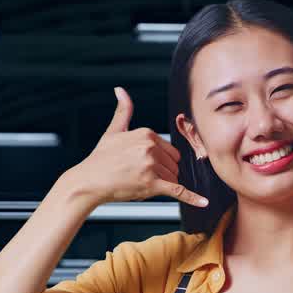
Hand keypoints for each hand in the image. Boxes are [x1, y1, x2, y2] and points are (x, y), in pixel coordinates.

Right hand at [62, 86, 207, 208]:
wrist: (89, 181)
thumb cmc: (101, 159)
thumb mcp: (113, 131)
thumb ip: (123, 111)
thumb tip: (120, 90)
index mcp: (146, 133)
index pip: (170, 151)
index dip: (160, 161)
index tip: (143, 165)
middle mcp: (151, 147)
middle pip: (174, 164)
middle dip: (163, 173)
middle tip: (140, 175)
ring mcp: (152, 166)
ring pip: (173, 178)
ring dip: (162, 185)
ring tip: (140, 182)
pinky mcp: (152, 184)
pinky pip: (177, 191)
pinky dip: (192, 198)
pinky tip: (203, 202)